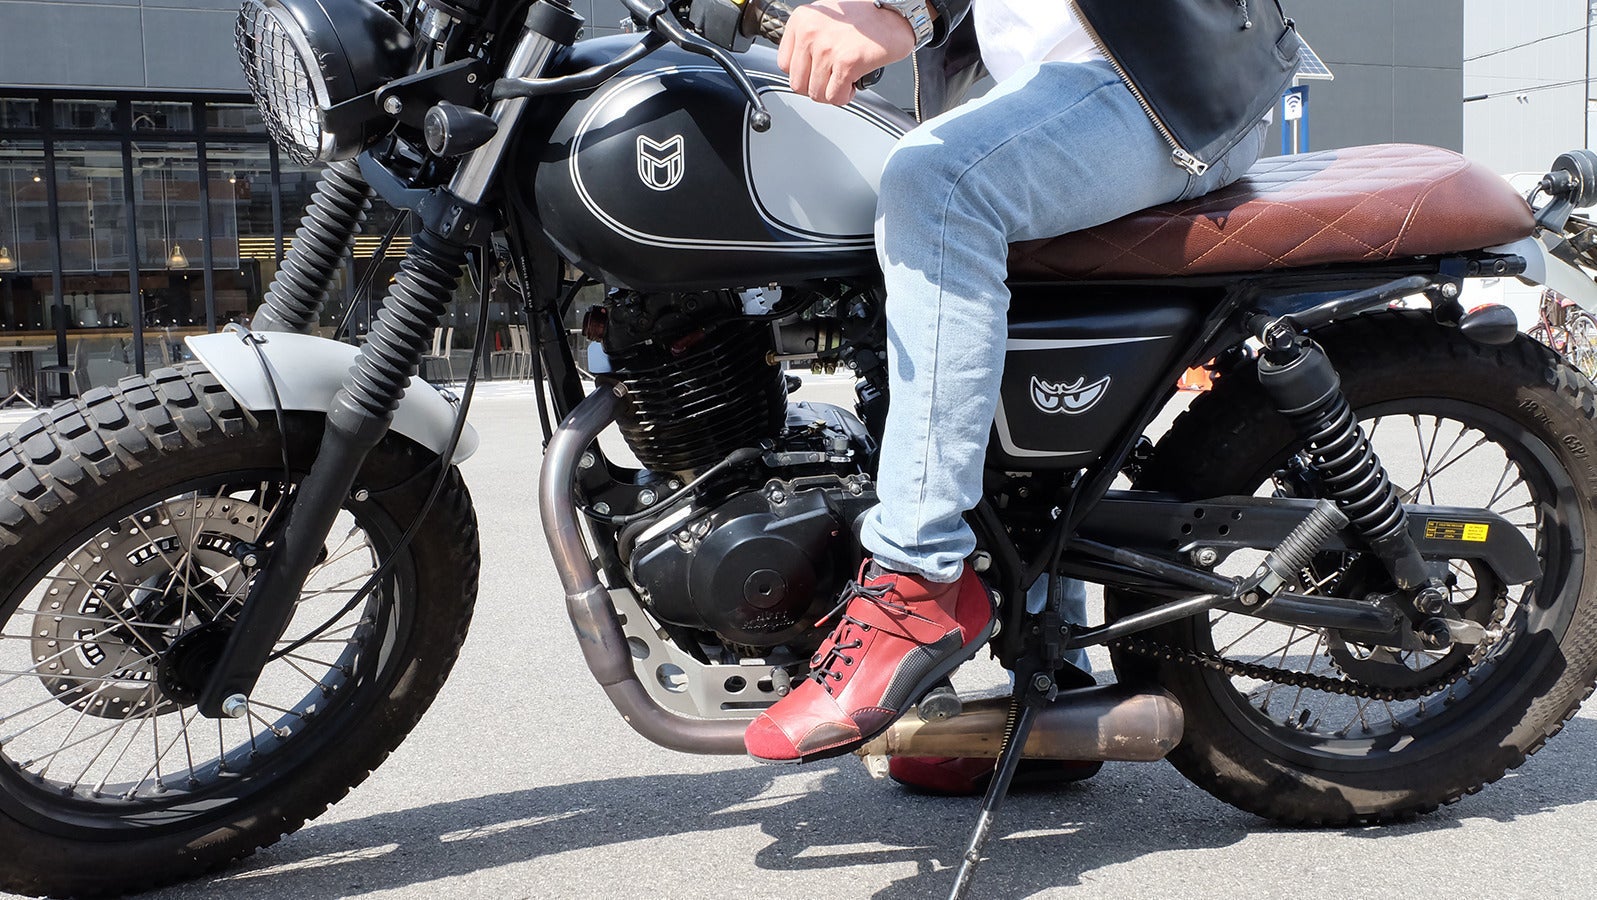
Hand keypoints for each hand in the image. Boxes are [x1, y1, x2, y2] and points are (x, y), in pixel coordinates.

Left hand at [777, 0, 915, 106]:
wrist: (895, 11)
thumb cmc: (865, 15)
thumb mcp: (825, 16)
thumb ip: (808, 38)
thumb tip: (800, 66)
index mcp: (802, 20)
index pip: (784, 64)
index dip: (802, 74)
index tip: (814, 74)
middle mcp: (811, 33)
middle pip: (798, 84)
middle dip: (816, 88)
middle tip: (830, 81)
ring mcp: (828, 49)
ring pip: (816, 94)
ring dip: (832, 93)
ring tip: (843, 80)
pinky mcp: (847, 63)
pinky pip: (835, 96)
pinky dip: (845, 96)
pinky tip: (853, 83)